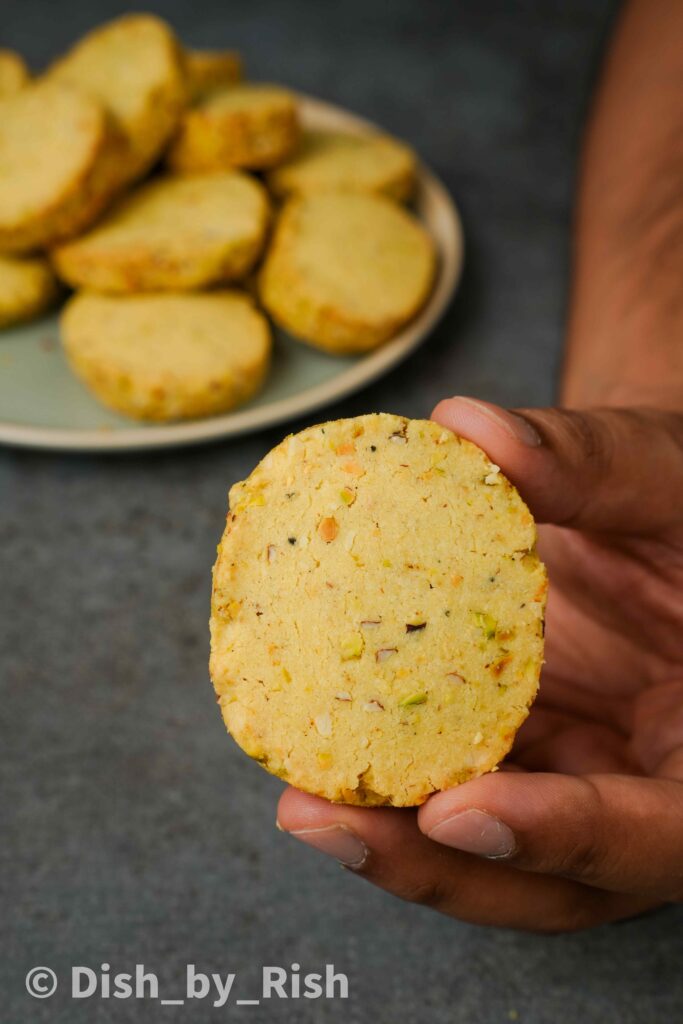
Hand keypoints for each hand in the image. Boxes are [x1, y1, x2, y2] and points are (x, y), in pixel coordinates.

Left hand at [277, 397, 682, 931]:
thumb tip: (466, 427)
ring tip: (299, 800)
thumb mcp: (666, 480)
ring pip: (487, 852)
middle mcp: (646, 791)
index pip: (659, 830)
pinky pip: (452, 779)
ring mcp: (576, 783)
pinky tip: (317, 737)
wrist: (659, 520)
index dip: (562, 835)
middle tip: (322, 823)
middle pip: (550, 881)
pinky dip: (387, 774)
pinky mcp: (521, 756)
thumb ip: (590, 463)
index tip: (455, 813)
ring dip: (389, 837)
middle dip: (433, 866)